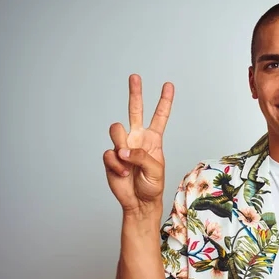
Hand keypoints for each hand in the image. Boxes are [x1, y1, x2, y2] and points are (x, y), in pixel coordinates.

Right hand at [103, 74, 173, 215]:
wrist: (139, 202)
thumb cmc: (152, 186)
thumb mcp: (155, 170)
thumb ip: (141, 156)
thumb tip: (123, 150)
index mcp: (153, 139)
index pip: (160, 116)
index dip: (164, 101)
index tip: (168, 85)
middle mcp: (137, 138)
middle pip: (135, 110)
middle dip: (135, 93)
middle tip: (135, 76)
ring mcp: (123, 146)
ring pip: (116, 129)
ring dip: (121, 145)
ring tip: (127, 162)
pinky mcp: (111, 157)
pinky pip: (110, 154)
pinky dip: (116, 166)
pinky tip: (123, 174)